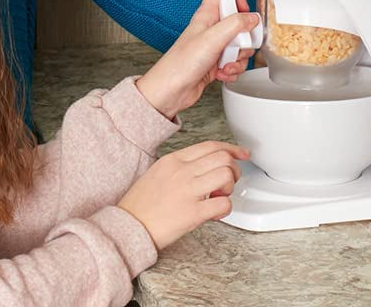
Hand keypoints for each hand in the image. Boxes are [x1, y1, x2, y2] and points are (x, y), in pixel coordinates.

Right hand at [118, 141, 248, 250]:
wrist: (128, 225)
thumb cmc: (141, 203)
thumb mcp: (158, 172)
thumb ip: (180, 166)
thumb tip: (203, 167)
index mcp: (173, 159)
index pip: (210, 145)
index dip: (231, 149)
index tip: (242, 153)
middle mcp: (182, 171)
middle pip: (223, 157)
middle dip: (234, 169)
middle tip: (229, 182)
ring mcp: (188, 191)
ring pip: (226, 174)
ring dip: (230, 187)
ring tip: (219, 196)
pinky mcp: (192, 213)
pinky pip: (223, 204)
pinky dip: (226, 208)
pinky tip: (215, 213)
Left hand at [135, 0, 258, 118]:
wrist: (171, 90)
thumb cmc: (181, 63)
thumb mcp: (212, 38)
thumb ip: (235, 24)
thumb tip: (252, 18)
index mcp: (206, 15)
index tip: (244, 13)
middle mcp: (210, 29)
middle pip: (238, 22)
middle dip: (244, 37)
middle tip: (238, 45)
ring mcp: (214, 46)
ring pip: (239, 46)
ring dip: (239, 58)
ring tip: (227, 63)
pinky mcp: (216, 63)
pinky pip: (234, 63)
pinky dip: (232, 70)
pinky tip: (222, 73)